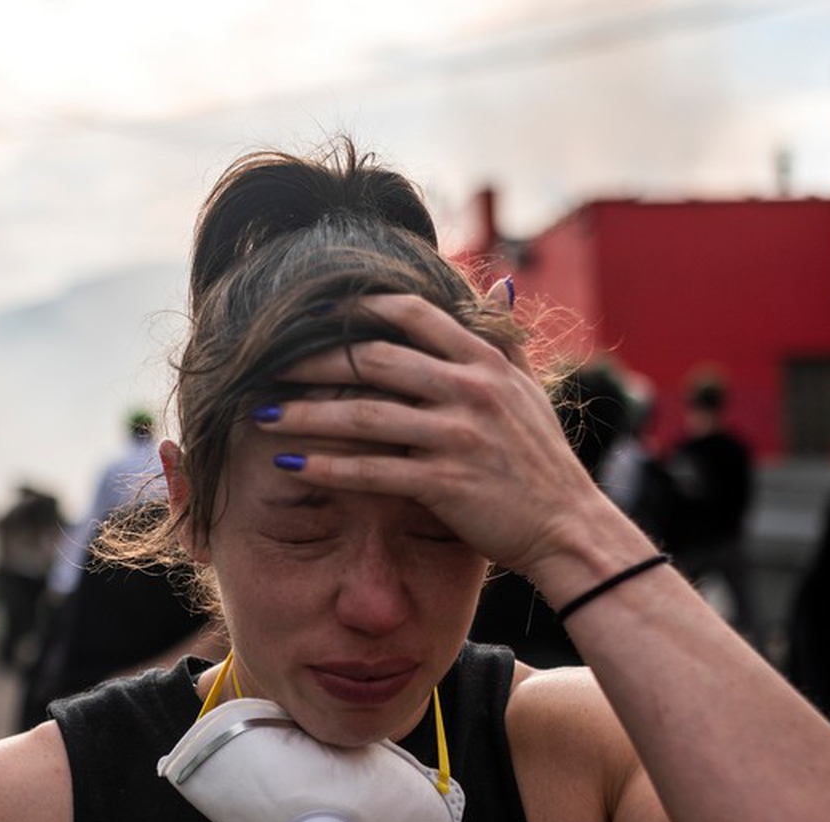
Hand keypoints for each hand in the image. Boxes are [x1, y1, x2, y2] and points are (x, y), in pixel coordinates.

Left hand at [253, 292, 619, 578]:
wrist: (568, 526)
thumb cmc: (542, 462)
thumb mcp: (529, 390)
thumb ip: (505, 341)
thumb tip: (497, 288)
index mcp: (485, 361)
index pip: (412, 314)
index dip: (357, 309)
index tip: (315, 314)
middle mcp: (470, 390)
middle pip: (373, 360)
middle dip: (313, 361)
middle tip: (268, 366)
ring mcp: (458, 436)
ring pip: (364, 417)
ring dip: (306, 415)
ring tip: (261, 417)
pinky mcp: (447, 484)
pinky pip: (374, 472)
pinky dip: (329, 468)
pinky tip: (293, 464)